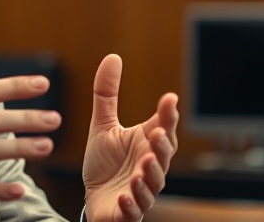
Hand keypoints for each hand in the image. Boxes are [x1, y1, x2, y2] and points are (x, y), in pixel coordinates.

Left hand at [82, 54, 178, 221]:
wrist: (95, 200)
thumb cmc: (105, 164)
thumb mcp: (102, 125)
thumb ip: (107, 94)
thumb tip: (113, 57)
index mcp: (146, 146)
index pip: (162, 128)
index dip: (167, 115)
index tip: (169, 99)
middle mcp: (149, 169)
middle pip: (162, 157)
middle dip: (161, 146)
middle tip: (157, 133)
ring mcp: (141, 191)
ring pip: (152, 185)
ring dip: (150, 175)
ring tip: (144, 163)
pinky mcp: (127, 212)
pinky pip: (134, 210)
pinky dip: (131, 203)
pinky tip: (126, 195)